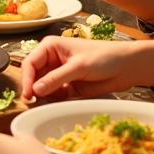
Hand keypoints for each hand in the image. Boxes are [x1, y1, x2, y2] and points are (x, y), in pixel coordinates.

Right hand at [21, 36, 153, 100]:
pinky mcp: (67, 87)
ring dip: (42, 97)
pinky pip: (53, 96)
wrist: (126, 67)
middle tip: (33, 104)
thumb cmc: (104, 57)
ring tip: (44, 106)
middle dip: (33, 89)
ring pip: (42, 88)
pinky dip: (52, 102)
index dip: (26, 79)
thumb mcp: (79, 66)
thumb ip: (56, 78)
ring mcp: (59, 74)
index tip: (28, 95)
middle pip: (33, 77)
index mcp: (50, 47)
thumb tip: (36, 90)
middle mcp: (51, 60)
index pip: (30, 63)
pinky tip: (54, 105)